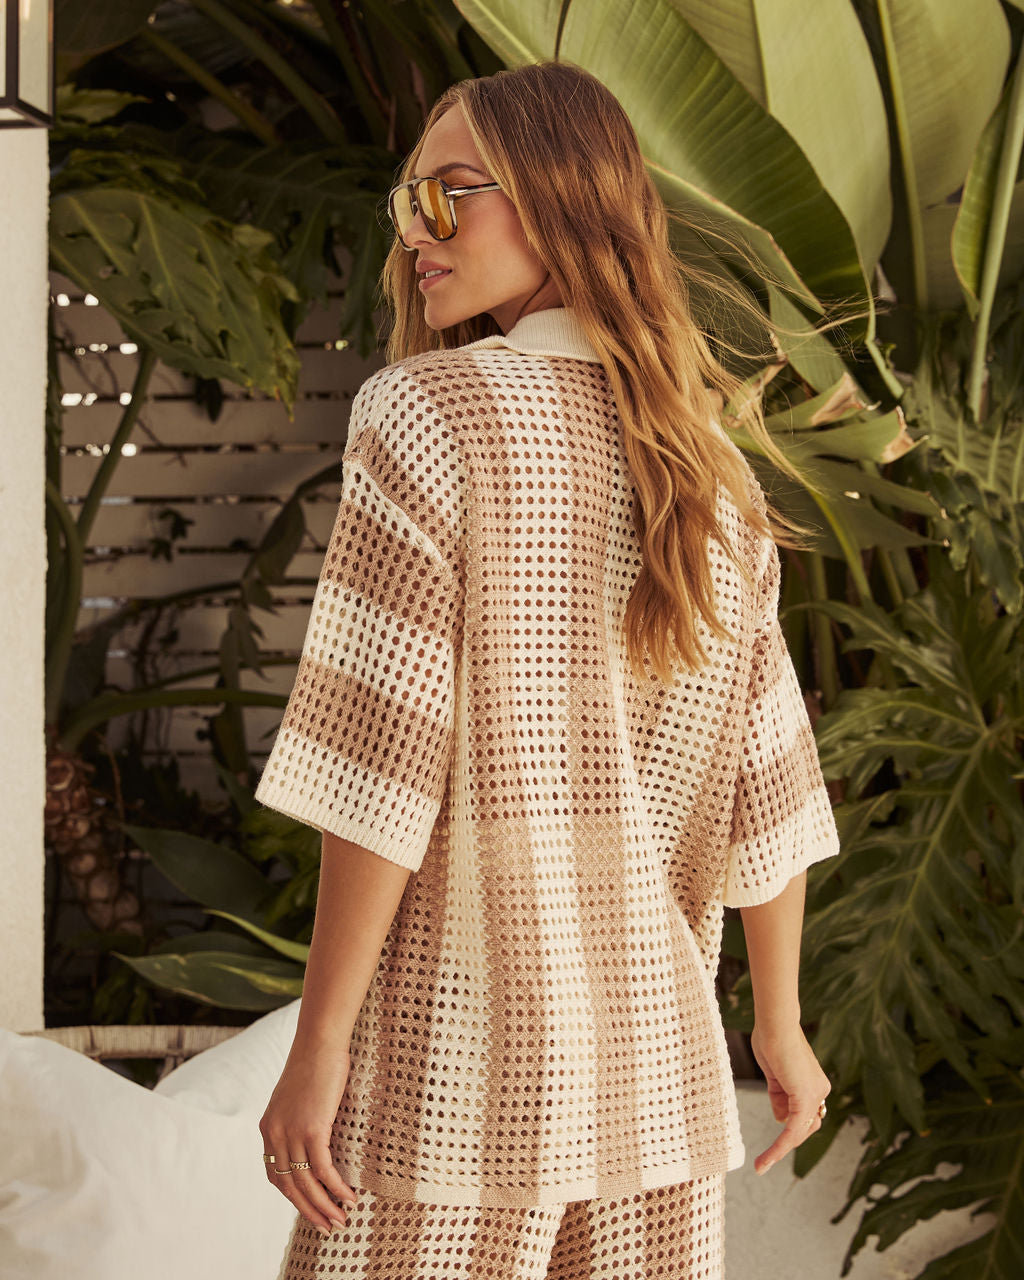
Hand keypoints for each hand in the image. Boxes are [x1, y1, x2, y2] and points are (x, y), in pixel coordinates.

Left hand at [259, 1042, 358, 1236]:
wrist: (319, 1042)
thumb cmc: (315, 1064)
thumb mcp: (297, 1098)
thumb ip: (297, 1120)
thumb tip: (314, 1138)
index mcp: (268, 1129)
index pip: (275, 1176)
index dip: (293, 1197)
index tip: (310, 1208)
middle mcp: (275, 1135)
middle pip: (290, 1187)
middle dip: (310, 1210)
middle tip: (327, 1227)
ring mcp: (292, 1133)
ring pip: (307, 1183)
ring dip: (325, 1206)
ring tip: (341, 1219)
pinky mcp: (313, 1129)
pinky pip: (323, 1169)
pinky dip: (337, 1187)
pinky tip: (349, 1196)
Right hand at [748, 1022, 830, 1174]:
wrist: (774, 1024)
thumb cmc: (771, 1040)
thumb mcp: (774, 1075)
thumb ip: (779, 1096)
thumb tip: (781, 1119)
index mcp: (813, 1083)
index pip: (804, 1114)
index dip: (789, 1126)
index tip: (775, 1140)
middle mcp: (820, 1090)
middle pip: (806, 1126)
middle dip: (787, 1139)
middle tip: (767, 1157)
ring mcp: (815, 1095)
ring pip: (799, 1132)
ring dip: (780, 1149)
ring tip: (763, 1164)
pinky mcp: (805, 1099)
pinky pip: (792, 1131)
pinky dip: (779, 1148)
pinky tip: (766, 1161)